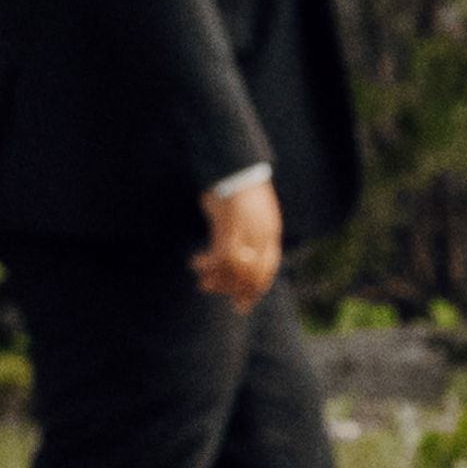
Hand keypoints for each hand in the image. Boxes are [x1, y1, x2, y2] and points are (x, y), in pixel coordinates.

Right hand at [195, 175, 281, 304]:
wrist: (235, 164)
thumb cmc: (238, 186)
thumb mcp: (250, 212)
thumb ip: (250, 232)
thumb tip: (242, 254)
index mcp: (270, 231)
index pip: (268, 269)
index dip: (256, 288)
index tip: (244, 303)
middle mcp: (262, 234)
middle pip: (252, 274)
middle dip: (237, 291)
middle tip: (223, 301)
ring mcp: (247, 230)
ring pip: (235, 269)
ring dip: (217, 281)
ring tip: (203, 284)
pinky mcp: (230, 225)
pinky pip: (220, 257)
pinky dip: (208, 265)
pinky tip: (196, 264)